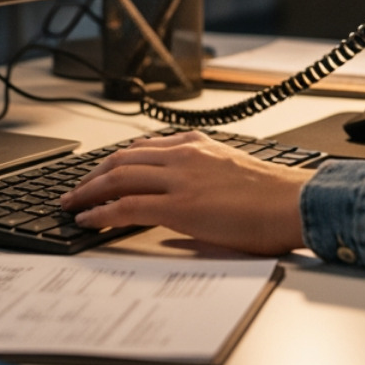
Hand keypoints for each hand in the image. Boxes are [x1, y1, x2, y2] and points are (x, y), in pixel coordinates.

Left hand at [58, 131, 313, 255]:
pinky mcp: (179, 206)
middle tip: (74, 189)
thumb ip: (203, 174)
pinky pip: (127, 205)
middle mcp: (184, 155)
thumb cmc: (273, 196)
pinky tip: (87, 219)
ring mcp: (180, 179)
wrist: (294, 203)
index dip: (113, 161)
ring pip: (118, 177)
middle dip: (92, 175)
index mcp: (197, 145)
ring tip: (70, 204)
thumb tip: (182, 198)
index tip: (98, 173)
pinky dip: (101, 211)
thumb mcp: (231, 170)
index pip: (142, 148)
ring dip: (88, 191)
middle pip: (122, 159)